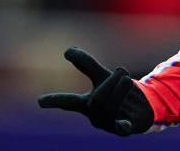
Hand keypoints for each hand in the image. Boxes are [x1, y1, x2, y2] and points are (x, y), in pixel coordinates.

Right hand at [38, 46, 153, 135]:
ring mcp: (108, 124)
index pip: (68, 101)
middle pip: (97, 98)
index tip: (39, 101)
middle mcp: (94, 116)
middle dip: (111, 81)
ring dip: (123, 87)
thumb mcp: (102, 76)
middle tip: (122, 71)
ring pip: (111, 105)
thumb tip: (67, 49)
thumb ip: (86, 64)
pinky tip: (126, 123)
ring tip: (129, 81)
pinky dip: (123, 125)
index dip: (54, 100)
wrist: (140, 109)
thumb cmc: (117, 92)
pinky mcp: (124, 129)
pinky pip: (122, 127)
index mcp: (85, 104)